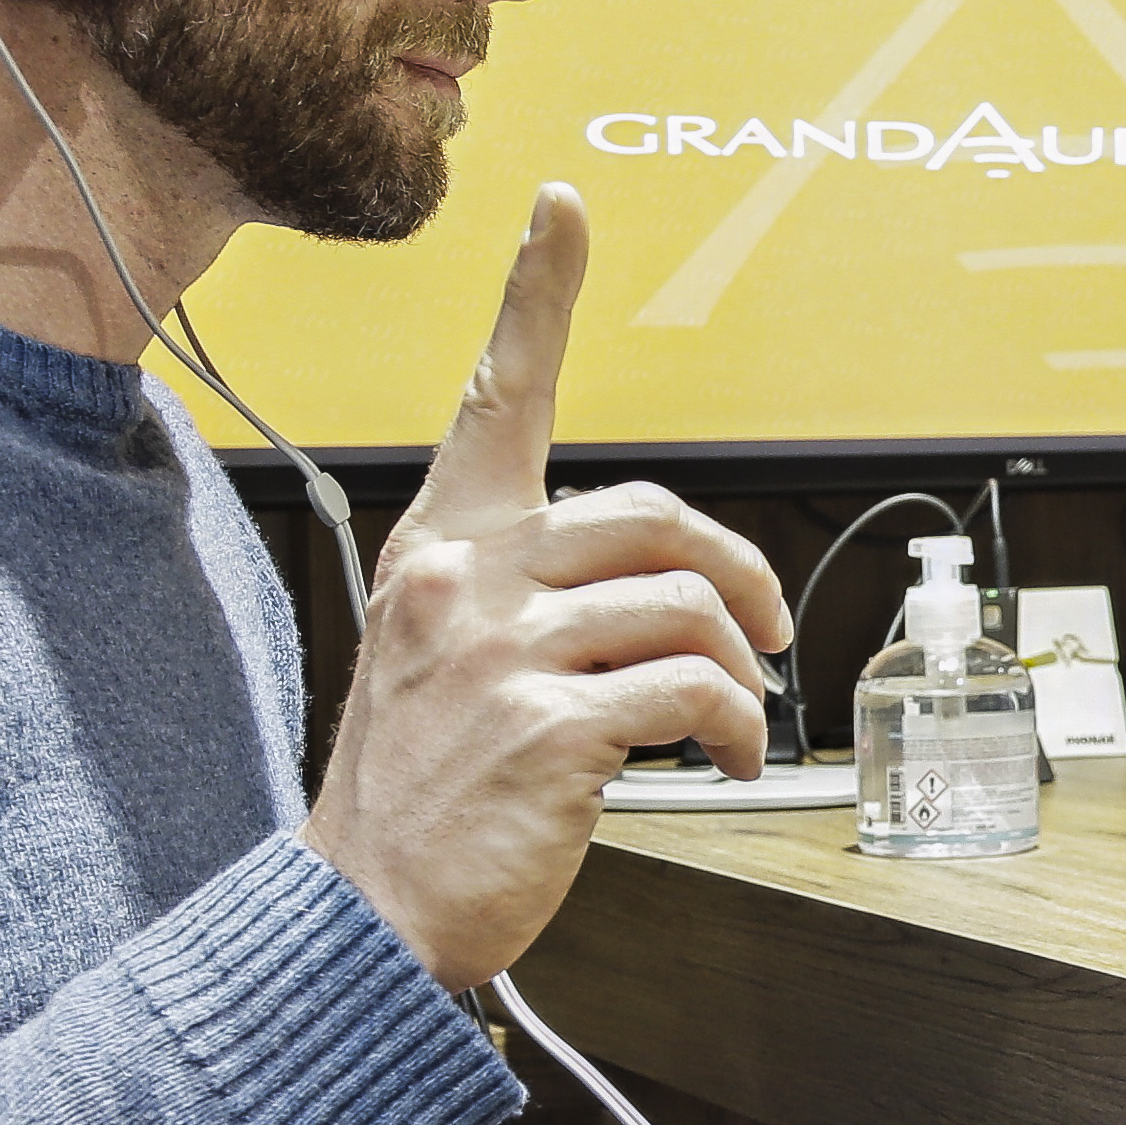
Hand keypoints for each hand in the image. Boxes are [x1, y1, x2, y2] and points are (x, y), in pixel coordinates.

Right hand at [301, 186, 790, 989]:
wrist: (360, 916)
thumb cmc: (418, 797)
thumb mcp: (441, 661)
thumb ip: (521, 597)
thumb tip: (645, 586)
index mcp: (442, 549)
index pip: (492, 395)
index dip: (536, 293)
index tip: (565, 209)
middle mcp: (466, 580)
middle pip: (654, 514)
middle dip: (738, 570)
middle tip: (764, 629)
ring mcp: (502, 650)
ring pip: (687, 604)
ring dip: (738, 670)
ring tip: (728, 723)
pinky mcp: (548, 726)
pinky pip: (693, 689)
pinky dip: (732, 728)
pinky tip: (717, 761)